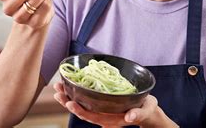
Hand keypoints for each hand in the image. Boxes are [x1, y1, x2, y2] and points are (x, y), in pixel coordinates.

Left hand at [53, 82, 176, 127]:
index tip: (70, 102)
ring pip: (81, 106)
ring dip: (68, 97)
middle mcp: (103, 116)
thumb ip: (138, 114)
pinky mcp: (100, 104)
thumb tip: (130, 118)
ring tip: (58, 87)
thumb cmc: (147, 109)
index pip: (92, 117)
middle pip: (82, 112)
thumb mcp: (146, 110)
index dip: (80, 111)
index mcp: (112, 119)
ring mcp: (101, 111)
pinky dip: (75, 93)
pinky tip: (68, 86)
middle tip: (58, 91)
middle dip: (68, 102)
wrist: (147, 110)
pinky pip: (85, 101)